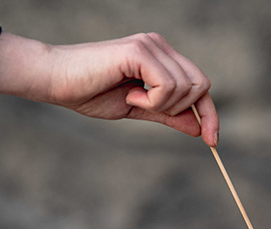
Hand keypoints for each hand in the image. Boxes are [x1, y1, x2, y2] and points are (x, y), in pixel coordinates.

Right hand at [0, 32, 218, 145]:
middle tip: (144, 105)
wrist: (57, 82)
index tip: (212, 141)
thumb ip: (168, 115)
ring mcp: (151, 45)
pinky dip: (152, 100)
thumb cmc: (91, 93)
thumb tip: (198, 127)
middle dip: (180, 109)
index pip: (200, 86)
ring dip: (160, 105)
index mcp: (162, 58)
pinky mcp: (139, 51)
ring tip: (131, 97)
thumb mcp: (138, 109)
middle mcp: (160, 46)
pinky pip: (168, 86)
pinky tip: (129, 93)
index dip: (210, 114)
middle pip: (201, 86)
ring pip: (185, 88)